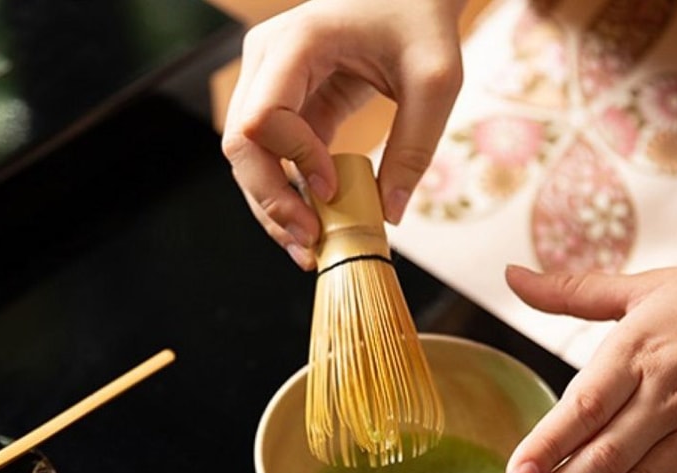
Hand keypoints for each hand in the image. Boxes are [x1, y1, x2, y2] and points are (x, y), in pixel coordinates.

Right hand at [221, 0, 466, 269]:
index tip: (332, 189)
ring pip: (248, 156)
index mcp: (296, 42)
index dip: (292, 162)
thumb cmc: (422, 18)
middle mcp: (266, 59)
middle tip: (308, 243)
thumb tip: (388, 215)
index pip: (263, 117)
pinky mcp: (284, 101)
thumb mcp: (435, 80)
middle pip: (241, 144)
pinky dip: (290, 191)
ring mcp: (268, 79)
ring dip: (273, 204)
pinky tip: (315, 223)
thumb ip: (415, 146)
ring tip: (309, 246)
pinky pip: (274, 154)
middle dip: (270, 200)